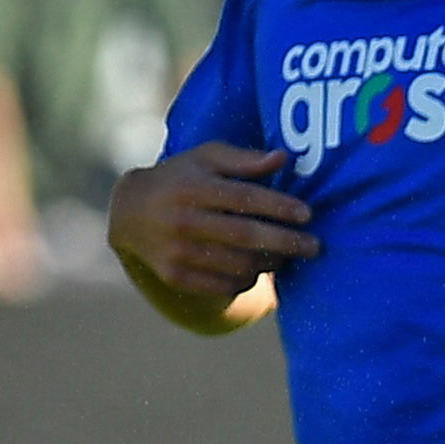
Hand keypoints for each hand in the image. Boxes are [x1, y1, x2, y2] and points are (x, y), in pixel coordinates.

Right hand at [108, 139, 312, 309]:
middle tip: (315, 246)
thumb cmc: (180, 179)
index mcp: (192, 188)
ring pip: (238, 264)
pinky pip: (223, 285)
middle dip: (286, 242)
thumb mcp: (205, 158)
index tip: (308, 214)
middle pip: (246, 236)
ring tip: (287, 255)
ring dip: (270, 262)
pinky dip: (247, 279)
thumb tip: (283, 158)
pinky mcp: (175, 276)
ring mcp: (177, 252)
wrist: (129, 213)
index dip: (279, 207)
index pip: (244, 198)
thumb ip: (243, 159)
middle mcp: (183, 221)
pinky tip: (258, 268)